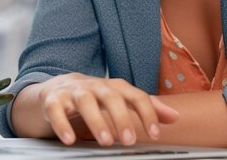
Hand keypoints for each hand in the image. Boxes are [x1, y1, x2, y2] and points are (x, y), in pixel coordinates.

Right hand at [37, 73, 178, 145]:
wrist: (55, 89)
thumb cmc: (93, 97)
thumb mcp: (119, 100)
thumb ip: (144, 107)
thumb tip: (174, 116)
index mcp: (112, 87)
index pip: (134, 94)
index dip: (146, 112)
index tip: (155, 133)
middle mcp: (94, 86)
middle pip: (110, 95)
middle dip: (121, 116)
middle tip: (129, 139)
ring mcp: (72, 91)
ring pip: (84, 100)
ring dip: (96, 120)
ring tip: (106, 141)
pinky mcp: (52, 100)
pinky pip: (56, 109)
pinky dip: (62, 123)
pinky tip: (70, 139)